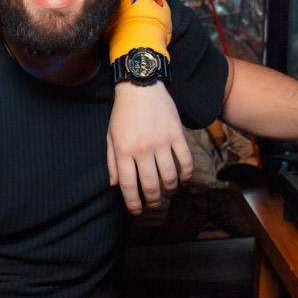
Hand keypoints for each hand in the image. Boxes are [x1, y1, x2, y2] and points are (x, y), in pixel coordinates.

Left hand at [108, 81, 192, 213]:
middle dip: (153, 201)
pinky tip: (184, 180)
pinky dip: (187, 174)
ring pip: (169, 176)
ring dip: (170, 190)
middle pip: (150, 185)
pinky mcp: (176, 134)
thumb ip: (112, 162)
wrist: (140, 86)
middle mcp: (142, 149)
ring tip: (168, 193)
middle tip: (154, 205)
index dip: (133, 203)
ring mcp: (161, 142)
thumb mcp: (111, 137)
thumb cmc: (123, 113)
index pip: (128, 186)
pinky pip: (185, 160)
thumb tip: (115, 185)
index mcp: (123, 151)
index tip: (137, 210)